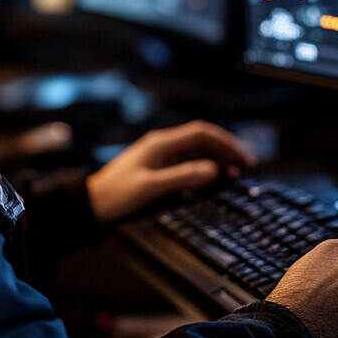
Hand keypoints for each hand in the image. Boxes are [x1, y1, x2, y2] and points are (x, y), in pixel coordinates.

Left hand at [86, 120, 256, 223]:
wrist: (89, 204)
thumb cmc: (116, 195)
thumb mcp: (150, 187)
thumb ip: (182, 177)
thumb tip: (213, 170)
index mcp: (161, 143)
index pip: (201, 133)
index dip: (225, 142)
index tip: (244, 157)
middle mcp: (162, 145)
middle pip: (201, 140)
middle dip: (226, 150)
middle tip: (248, 166)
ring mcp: (159, 157)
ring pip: (195, 152)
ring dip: (216, 160)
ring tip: (236, 173)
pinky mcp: (156, 169)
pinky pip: (186, 163)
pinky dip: (203, 169)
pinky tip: (212, 181)